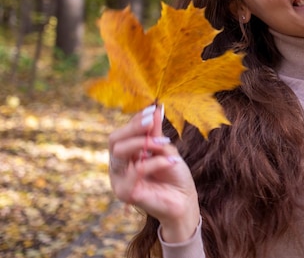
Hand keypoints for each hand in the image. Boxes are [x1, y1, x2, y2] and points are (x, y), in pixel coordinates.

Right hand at [108, 105, 199, 241]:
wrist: (184, 201)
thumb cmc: (174, 175)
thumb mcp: (166, 149)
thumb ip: (156, 132)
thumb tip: (155, 107)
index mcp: (125, 155)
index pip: (121, 133)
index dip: (135, 120)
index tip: (152, 110)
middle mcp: (118, 167)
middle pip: (114, 140)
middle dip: (134, 128)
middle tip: (152, 122)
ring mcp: (119, 180)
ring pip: (120, 152)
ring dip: (144, 142)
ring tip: (165, 143)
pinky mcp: (126, 193)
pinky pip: (137, 170)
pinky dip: (156, 162)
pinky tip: (172, 162)